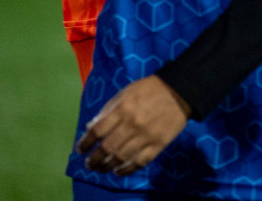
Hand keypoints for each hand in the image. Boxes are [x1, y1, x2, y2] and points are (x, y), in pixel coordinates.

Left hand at [75, 75, 190, 174]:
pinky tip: (118, 171)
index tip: (80, 149)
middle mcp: (132, 124)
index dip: (86, 142)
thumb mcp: (126, 92)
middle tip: (89, 164)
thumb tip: (91, 128)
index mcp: (122, 108)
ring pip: (121, 157)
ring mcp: (146, 136)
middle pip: (107, 147)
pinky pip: (140, 162)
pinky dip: (127, 170)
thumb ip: (108, 110)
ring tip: (101, 169)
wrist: (180, 91)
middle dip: (95, 159)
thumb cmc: (150, 89)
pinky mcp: (158, 144)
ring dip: (107, 166)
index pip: (98, 130)